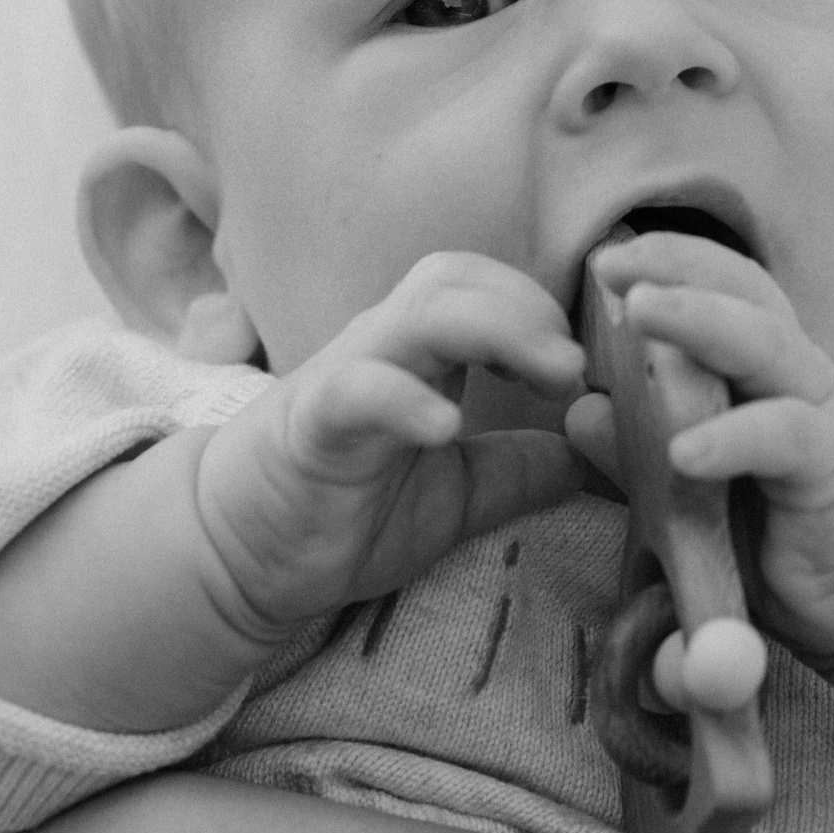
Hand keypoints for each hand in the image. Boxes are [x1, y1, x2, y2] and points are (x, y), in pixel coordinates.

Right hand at [192, 251, 588, 643]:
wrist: (239, 554)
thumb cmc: (345, 510)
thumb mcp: (455, 496)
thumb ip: (517, 472)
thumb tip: (594, 454)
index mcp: (416, 355)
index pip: (482, 287)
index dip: (540, 311)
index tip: (580, 373)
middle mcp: (382, 348)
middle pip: (454, 278)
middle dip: (529, 307)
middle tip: (575, 369)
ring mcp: (346, 378)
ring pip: (420, 316)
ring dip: (497, 331)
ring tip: (551, 376)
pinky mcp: (312, 424)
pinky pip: (359, 390)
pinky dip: (407, 399)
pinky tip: (447, 427)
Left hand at [577, 233, 833, 674]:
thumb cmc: (787, 540)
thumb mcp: (697, 496)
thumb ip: (642, 457)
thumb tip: (582, 412)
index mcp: (762, 374)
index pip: (723, 291)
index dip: (668, 264)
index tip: (605, 262)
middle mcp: (795, 377)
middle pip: (745, 294)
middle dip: (677, 266)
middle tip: (611, 262)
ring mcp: (821, 415)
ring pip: (766, 345)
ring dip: (701, 320)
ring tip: (639, 310)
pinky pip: (785, 438)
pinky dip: (733, 438)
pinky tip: (682, 451)